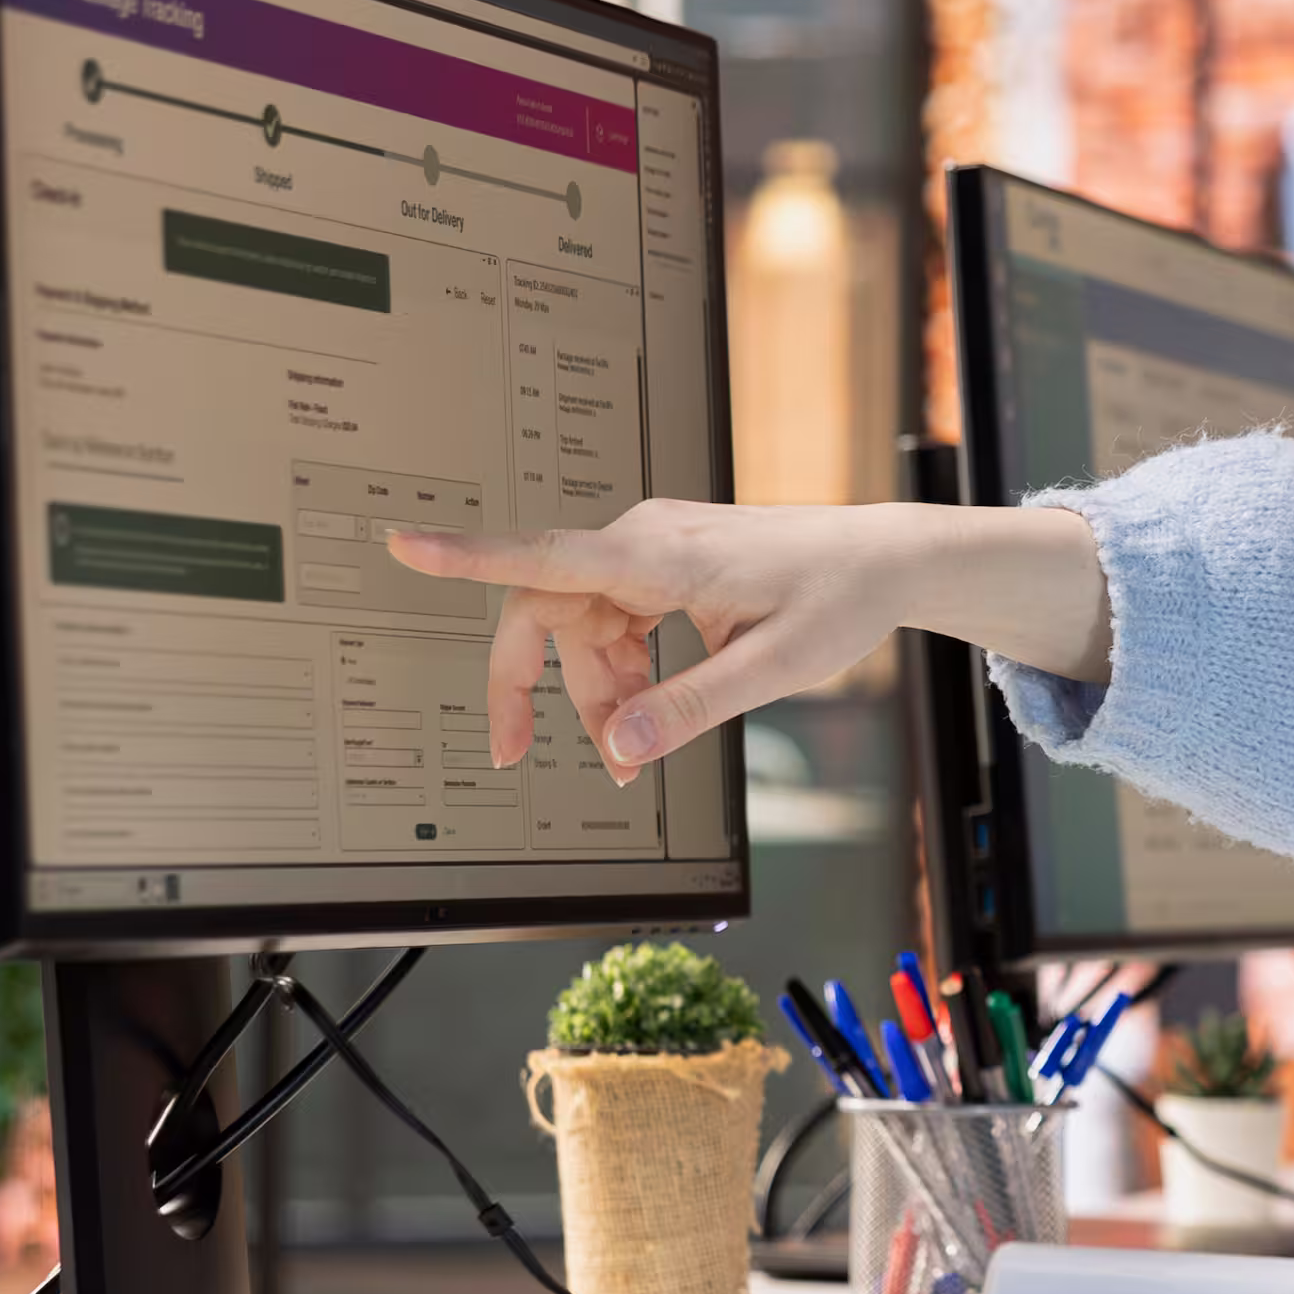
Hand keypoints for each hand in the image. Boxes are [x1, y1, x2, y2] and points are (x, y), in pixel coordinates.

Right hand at [389, 499, 1108, 781]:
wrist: (887, 558)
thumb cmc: (839, 599)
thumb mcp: (772, 670)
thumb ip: (691, 708)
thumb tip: (619, 745)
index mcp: (662, 557)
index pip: (547, 556)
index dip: (469, 556)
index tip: (407, 544)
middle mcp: (646, 541)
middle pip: (549, 609)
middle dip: (536, 685)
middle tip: (519, 753)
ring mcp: (654, 549)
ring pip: (583, 625)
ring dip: (596, 690)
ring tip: (635, 750)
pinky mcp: (666, 564)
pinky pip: (614, 619)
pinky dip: (622, 670)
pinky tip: (647, 711)